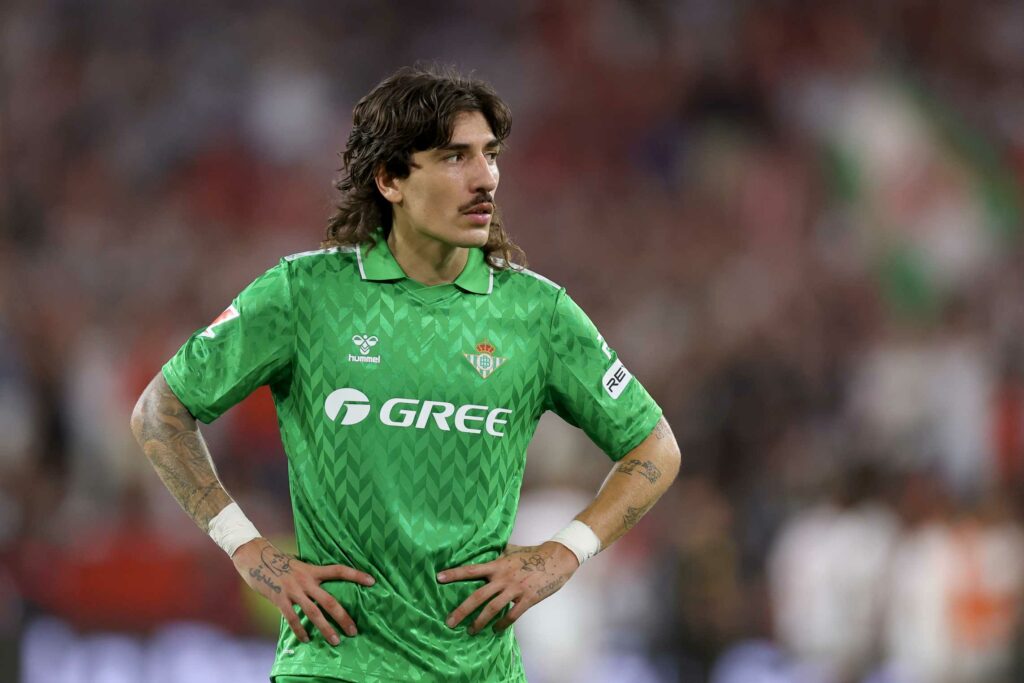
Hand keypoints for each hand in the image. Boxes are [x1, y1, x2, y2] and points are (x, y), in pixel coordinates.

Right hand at [231, 538, 374, 644]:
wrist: (254, 558)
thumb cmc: (278, 562)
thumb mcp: (299, 566)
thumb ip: (311, 576)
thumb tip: (323, 585)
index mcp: (312, 570)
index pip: (339, 571)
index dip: (356, 575)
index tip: (372, 581)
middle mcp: (305, 580)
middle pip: (329, 600)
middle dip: (343, 617)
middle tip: (354, 631)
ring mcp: (293, 590)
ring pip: (314, 613)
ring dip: (325, 628)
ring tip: (335, 641)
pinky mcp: (280, 599)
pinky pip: (293, 618)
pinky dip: (300, 630)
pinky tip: (307, 639)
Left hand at [437, 541, 577, 634]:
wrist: (556, 559)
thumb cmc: (532, 554)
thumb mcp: (511, 551)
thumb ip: (497, 555)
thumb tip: (484, 552)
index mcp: (498, 565)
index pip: (471, 569)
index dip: (454, 573)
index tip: (439, 578)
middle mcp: (503, 577)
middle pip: (478, 595)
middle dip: (462, 610)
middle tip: (449, 622)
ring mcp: (515, 589)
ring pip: (492, 608)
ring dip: (480, 621)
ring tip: (470, 631)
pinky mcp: (528, 598)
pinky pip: (512, 615)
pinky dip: (502, 624)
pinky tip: (496, 629)